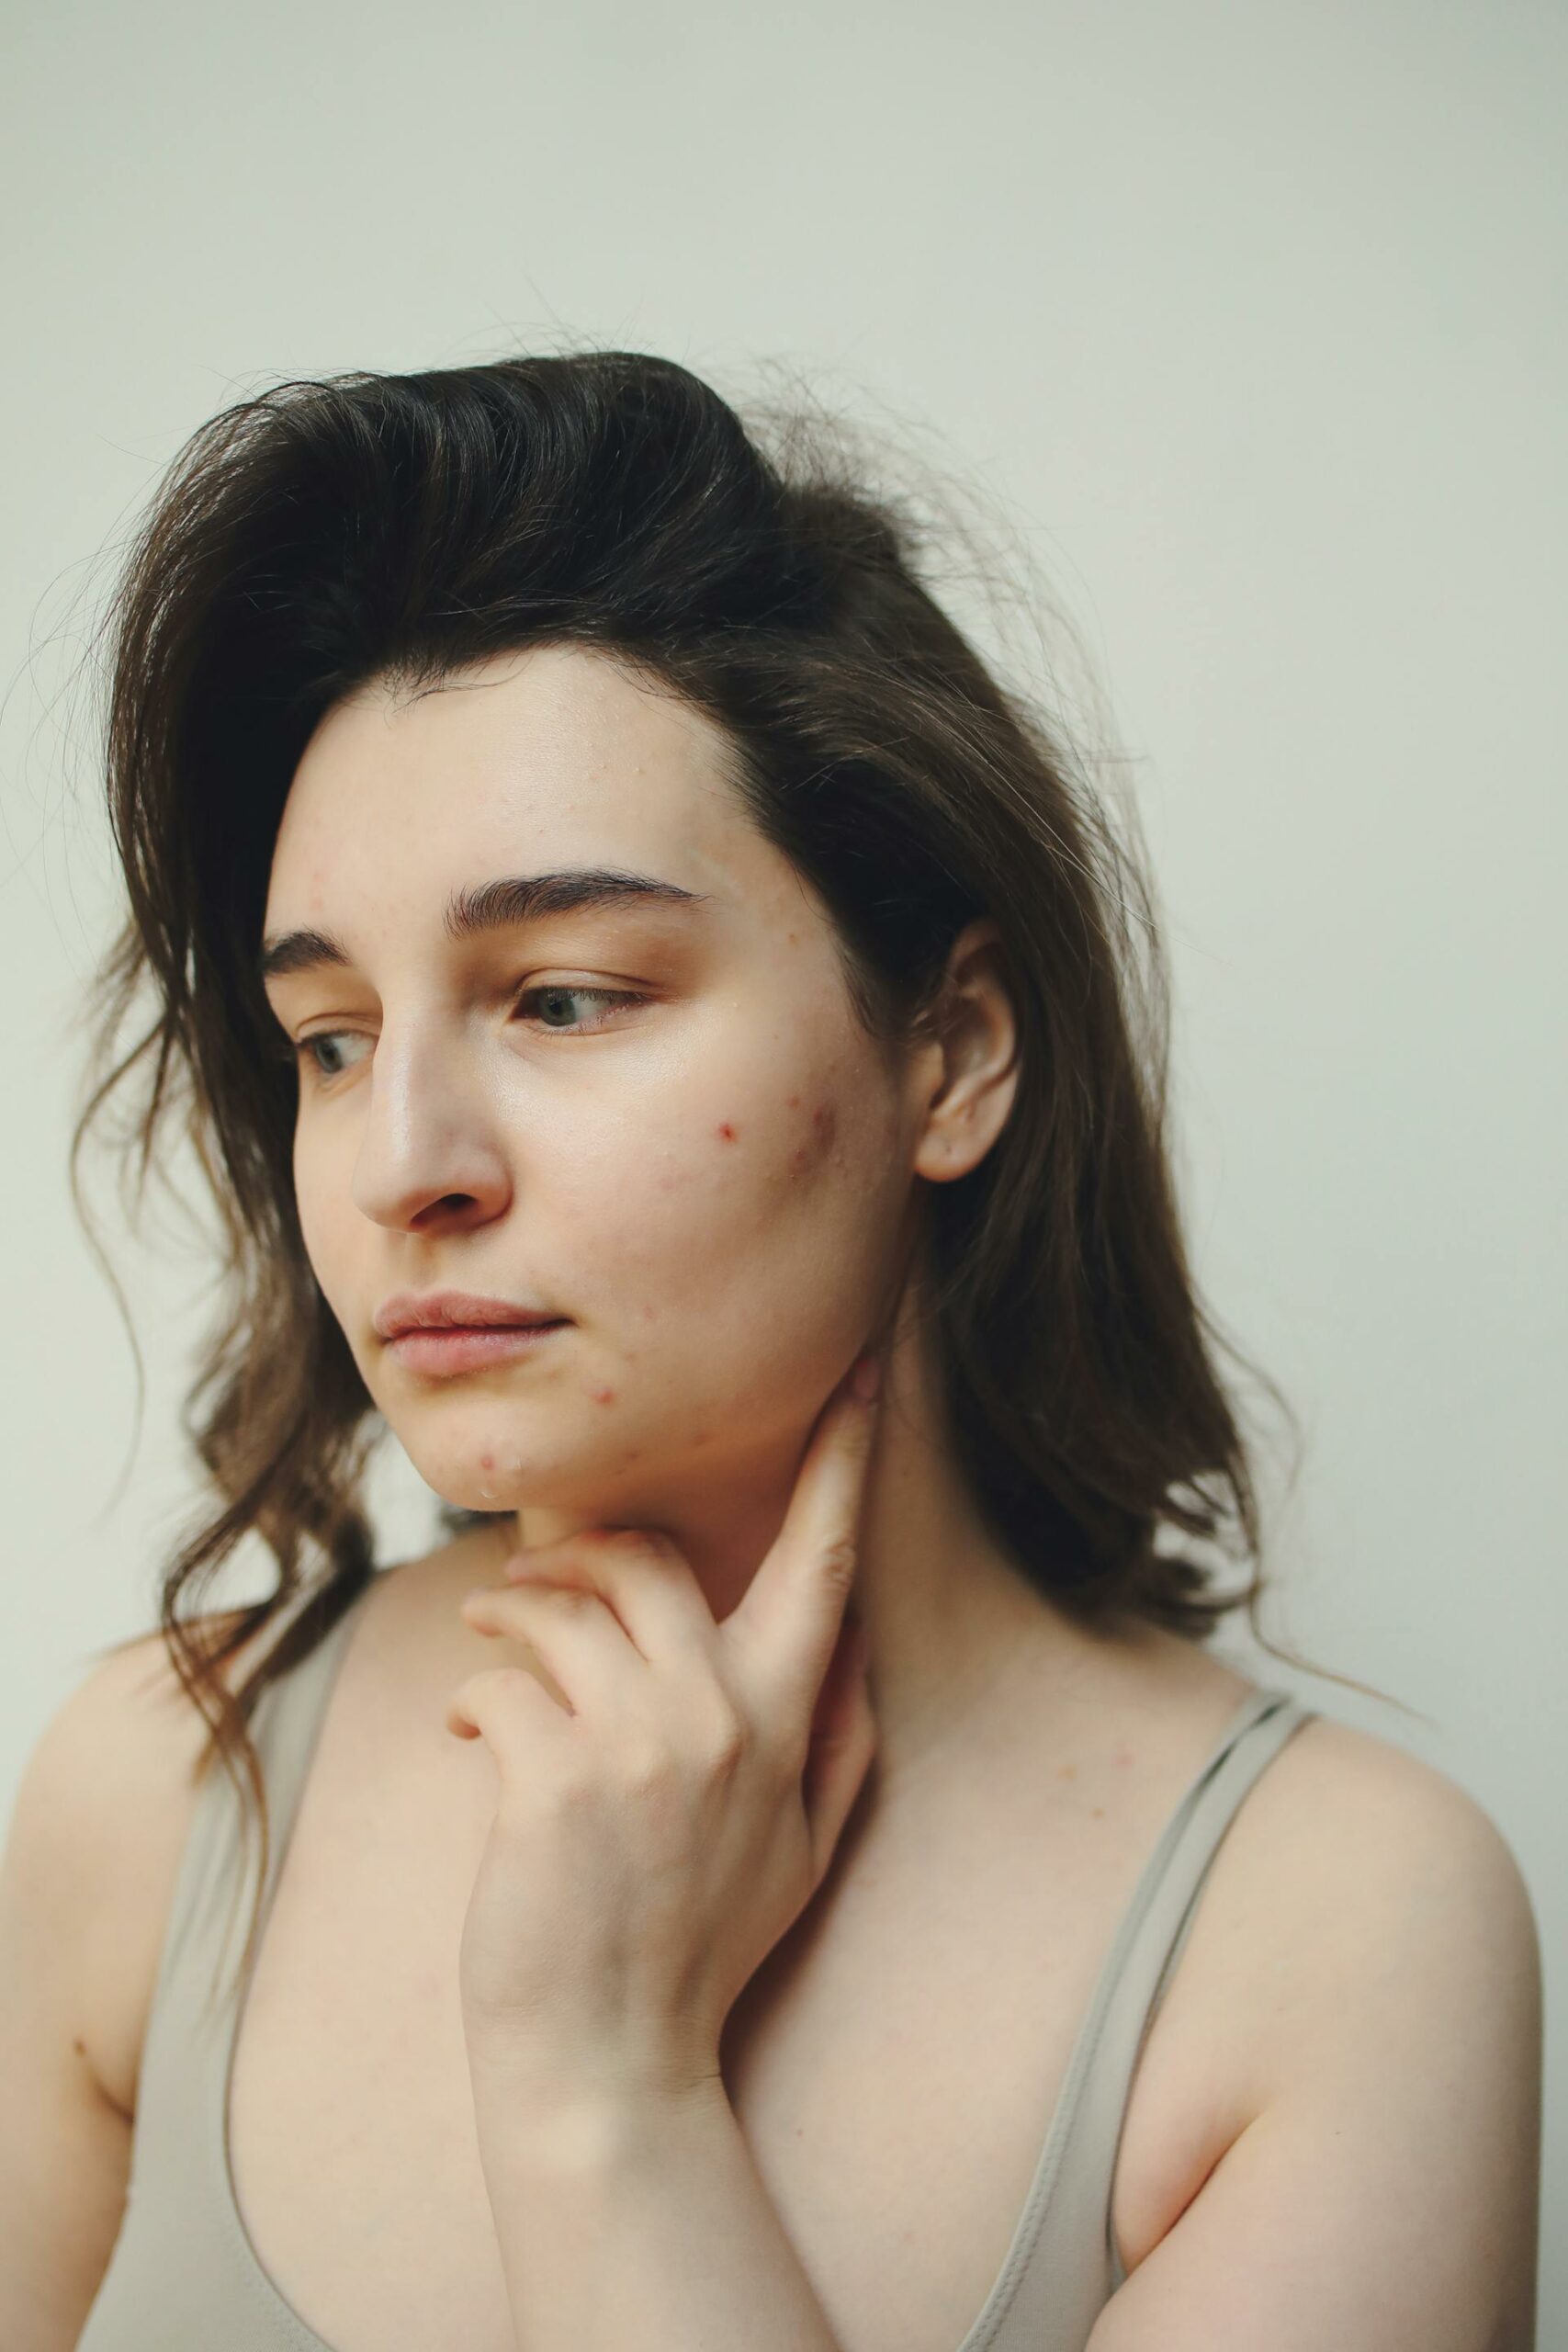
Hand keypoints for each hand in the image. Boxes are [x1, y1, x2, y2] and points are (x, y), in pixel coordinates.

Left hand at [444, 1352, 883, 2110]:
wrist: (608, 2064)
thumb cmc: (701, 1950)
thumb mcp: (802, 1850)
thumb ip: (835, 1739)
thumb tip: (851, 1646)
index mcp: (788, 1719)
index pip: (826, 1559)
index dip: (844, 1457)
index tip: (863, 1367)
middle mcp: (723, 1715)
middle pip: (646, 1557)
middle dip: (577, 1548)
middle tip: (532, 1575)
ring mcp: (638, 1745)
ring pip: (559, 1603)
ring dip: (509, 1612)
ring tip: (490, 1648)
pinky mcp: (550, 1777)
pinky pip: (497, 1680)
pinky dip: (471, 1699)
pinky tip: (467, 1741)